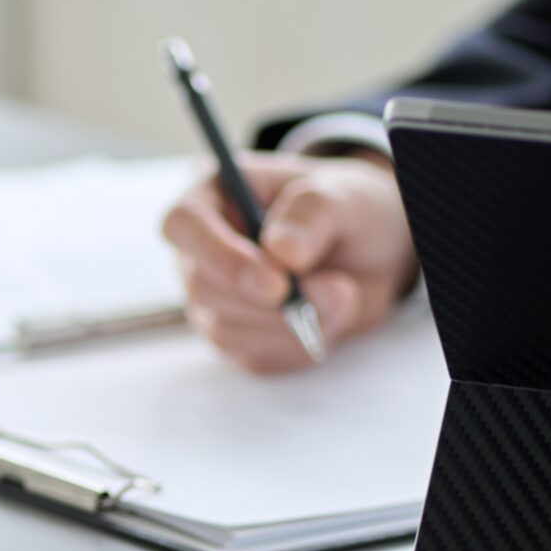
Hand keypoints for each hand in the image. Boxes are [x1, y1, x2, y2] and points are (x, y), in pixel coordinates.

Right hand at [161, 152, 418, 372]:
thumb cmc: (345, 211)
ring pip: (226, 329)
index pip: (183, 225)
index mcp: (212, 197)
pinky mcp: (234, 336)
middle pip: (204, 287)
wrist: (368, 254)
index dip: (220, 257)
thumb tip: (281, 251)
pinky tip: (326, 319)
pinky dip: (297, 346)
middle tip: (339, 290)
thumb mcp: (344, 195)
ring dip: (291, 323)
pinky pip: (253, 356)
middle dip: (272, 302)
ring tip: (344, 295)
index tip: (275, 283)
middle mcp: (200, 250)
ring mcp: (212, 298)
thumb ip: (313, 212)